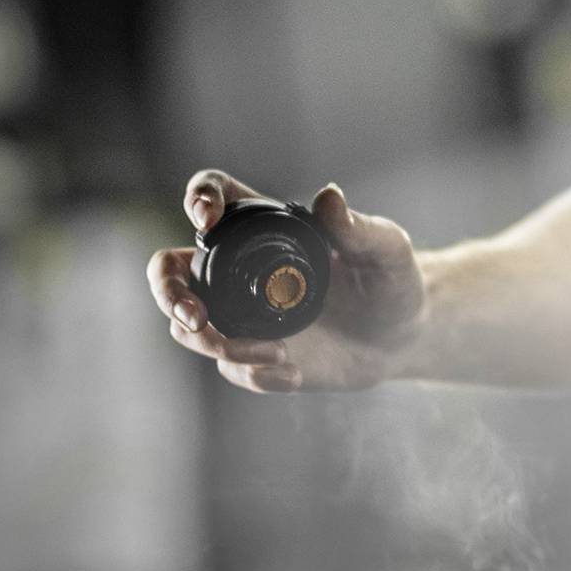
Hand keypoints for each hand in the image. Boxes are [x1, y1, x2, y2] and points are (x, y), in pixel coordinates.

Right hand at [145, 169, 425, 391]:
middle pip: (169, 270)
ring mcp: (241, 315)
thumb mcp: (386, 252)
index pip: (213, 196)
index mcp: (265, 228)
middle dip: (167, 292)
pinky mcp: (253, 355)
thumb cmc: (392, 282)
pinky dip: (253, 374)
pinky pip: (229, 367)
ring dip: (216, 344)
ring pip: (187, 326)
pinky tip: (292, 375)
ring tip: (276, 355)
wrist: (402, 339)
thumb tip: (329, 197)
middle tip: (196, 316)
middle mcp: (240, 270)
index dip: (198, 199)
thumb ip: (359, 228)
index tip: (205, 220)